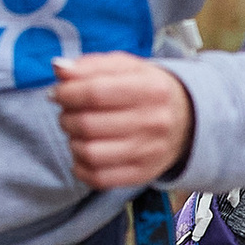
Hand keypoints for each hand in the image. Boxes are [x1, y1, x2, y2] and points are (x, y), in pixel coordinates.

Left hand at [53, 54, 194, 191]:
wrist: (186, 119)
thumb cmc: (147, 89)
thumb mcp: (126, 67)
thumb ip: (91, 65)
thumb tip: (59, 69)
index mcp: (151, 89)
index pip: (95, 92)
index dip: (67, 93)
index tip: (58, 93)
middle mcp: (154, 122)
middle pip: (89, 124)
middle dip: (66, 117)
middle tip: (67, 113)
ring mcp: (149, 152)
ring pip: (90, 153)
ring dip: (72, 142)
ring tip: (77, 132)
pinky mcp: (142, 174)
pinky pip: (98, 178)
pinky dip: (80, 167)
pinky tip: (83, 153)